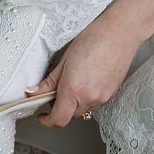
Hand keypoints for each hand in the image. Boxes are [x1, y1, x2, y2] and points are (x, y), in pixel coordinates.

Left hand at [26, 8, 140, 128]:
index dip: (46, 121)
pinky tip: (87, 79)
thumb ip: (49, 81)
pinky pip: (94, 102)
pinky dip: (86, 96)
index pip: (58, 120)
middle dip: (59, 107)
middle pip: (69, 115)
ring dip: (73, 102)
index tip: (41, 115)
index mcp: (74, 89)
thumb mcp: (64, 60)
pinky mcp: (111, 93)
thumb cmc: (93, 39)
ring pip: (82, 109)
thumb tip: (32, 92)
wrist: (120, 32)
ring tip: (74, 79)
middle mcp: (89, 98)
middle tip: (56, 89)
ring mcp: (102, 97)